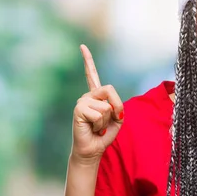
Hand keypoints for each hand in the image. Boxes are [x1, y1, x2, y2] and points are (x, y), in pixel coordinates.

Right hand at [71, 44, 123, 164]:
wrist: (93, 149)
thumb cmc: (105, 133)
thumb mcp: (118, 118)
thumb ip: (117, 106)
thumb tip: (108, 105)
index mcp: (97, 96)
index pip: (91, 75)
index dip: (87, 60)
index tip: (82, 46)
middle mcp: (87, 96)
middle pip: (110, 90)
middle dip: (116, 107)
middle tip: (107, 121)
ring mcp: (81, 102)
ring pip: (106, 107)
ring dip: (107, 121)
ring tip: (97, 126)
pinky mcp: (78, 110)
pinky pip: (99, 114)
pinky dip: (100, 125)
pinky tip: (92, 128)